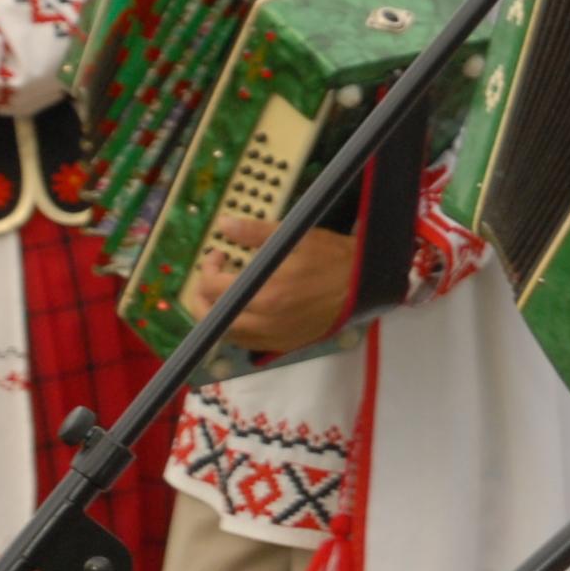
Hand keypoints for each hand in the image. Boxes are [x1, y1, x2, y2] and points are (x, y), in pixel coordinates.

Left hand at [184, 214, 356, 357]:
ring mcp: (275, 337)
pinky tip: (243, 312)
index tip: (220, 254)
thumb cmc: (334, 258)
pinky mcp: (284, 345)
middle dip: (202, 295)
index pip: (214, 287)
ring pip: (226, 334)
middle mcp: (266, 321)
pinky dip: (236, 329)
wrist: (367, 285)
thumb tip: (225, 225)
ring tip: (224, 294)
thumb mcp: (296, 237)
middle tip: (213, 277)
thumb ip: (256, 232)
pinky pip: (247, 343)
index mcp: (266, 291)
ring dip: (216, 314)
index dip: (208, 268)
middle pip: (211, 317)